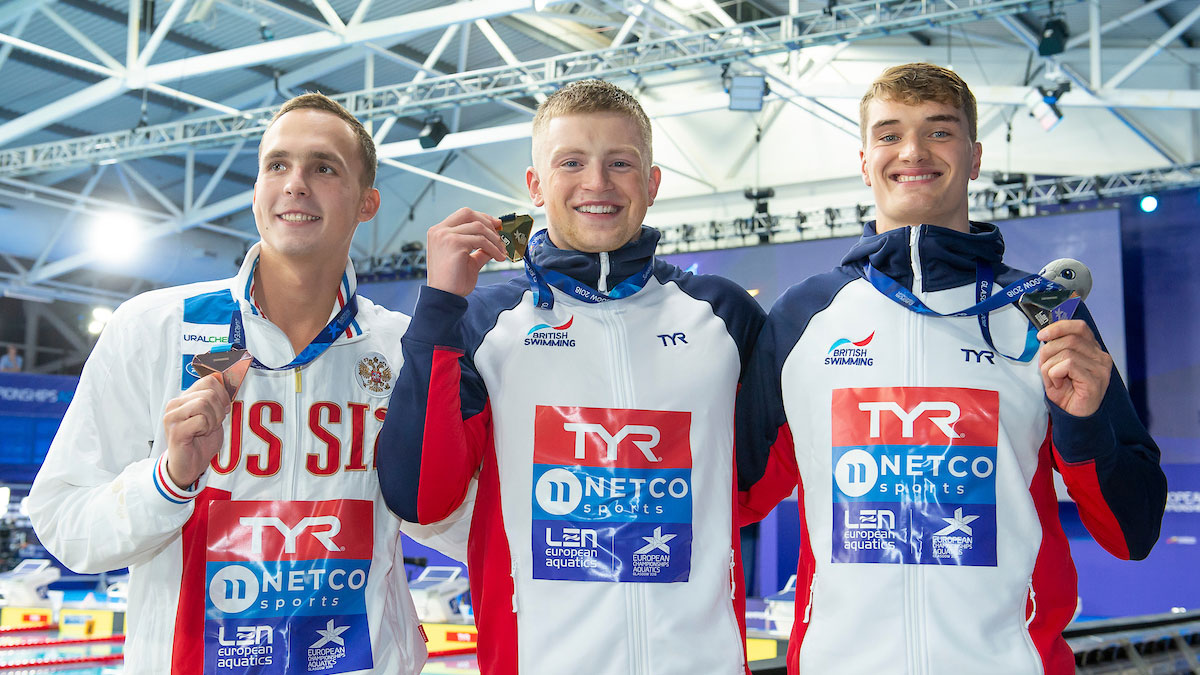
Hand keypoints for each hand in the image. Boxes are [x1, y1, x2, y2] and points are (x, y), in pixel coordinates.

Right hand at [162, 373, 231, 488]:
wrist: (189, 465)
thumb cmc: (200, 441)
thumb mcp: (212, 416)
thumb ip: (216, 400)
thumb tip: (228, 384)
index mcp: (184, 398)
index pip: (209, 380)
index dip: (223, 394)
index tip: (222, 409)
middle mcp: (175, 404)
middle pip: (209, 393)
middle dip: (219, 411)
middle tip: (212, 424)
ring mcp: (173, 417)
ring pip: (204, 404)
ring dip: (213, 420)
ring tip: (205, 430)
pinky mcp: (176, 430)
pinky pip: (201, 420)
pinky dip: (207, 428)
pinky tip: (199, 435)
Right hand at [426, 208, 505, 296]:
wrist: (444, 297)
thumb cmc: (453, 282)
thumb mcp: (469, 260)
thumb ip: (480, 249)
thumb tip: (496, 241)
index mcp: (439, 232)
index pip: (463, 215)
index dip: (482, 217)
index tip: (496, 225)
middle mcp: (439, 231)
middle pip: (468, 213)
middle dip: (488, 222)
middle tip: (501, 235)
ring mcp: (445, 235)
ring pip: (478, 227)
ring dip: (494, 239)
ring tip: (502, 252)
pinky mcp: (454, 243)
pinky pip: (481, 240)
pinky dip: (493, 248)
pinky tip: (499, 257)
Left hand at [1038, 319, 1111, 416]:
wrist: (1074, 418)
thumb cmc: (1065, 392)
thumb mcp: (1056, 366)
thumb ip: (1055, 350)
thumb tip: (1044, 336)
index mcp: (1093, 350)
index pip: (1079, 327)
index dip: (1059, 327)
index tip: (1042, 335)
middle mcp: (1100, 357)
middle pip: (1069, 339)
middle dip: (1048, 352)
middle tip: (1045, 368)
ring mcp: (1100, 369)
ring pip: (1066, 352)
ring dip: (1050, 367)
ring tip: (1054, 380)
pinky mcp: (1095, 380)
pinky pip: (1067, 365)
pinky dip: (1055, 374)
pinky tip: (1058, 385)